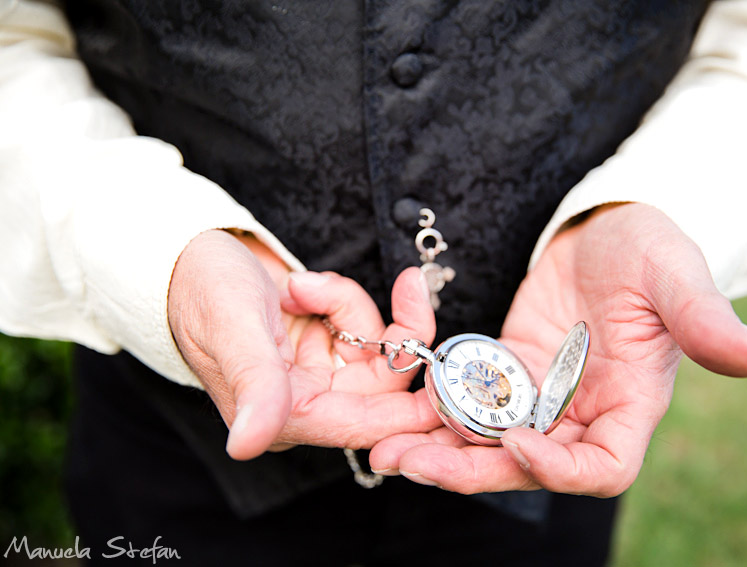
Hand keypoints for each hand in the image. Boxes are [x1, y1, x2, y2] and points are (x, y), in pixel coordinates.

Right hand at [167, 229, 440, 459]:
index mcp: (288, 415)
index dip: (417, 407)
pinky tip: (301, 283)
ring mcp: (320, 370)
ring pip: (378, 345)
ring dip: (351, 304)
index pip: (371, 423)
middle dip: (397, 331)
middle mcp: (309, 401)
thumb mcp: (234, 333)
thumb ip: (254, 387)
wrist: (188, 255)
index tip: (455, 380)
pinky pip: (362, 321)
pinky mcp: (326, 341)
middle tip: (410, 285)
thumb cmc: (202, 293)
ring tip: (302, 283)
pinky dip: (341, 295)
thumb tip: (246, 447)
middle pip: (387, 381)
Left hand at [370, 203, 746, 495]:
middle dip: (472, 471)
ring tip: (387, 450)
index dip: (560, 469)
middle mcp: (581, 411)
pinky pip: (468, 403)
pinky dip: (435, 412)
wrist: (605, 224)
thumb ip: (703, 318)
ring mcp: (539, 394)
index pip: (601, 466)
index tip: (516, 440)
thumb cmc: (650, 246)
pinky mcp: (505, 369)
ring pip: (487, 442)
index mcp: (630, 403)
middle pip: (527, 464)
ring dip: (439, 450)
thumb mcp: (675, 274)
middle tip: (412, 465)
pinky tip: (397, 410)